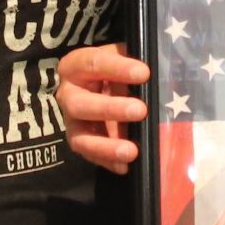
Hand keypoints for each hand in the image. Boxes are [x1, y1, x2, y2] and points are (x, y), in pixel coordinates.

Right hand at [59, 42, 149, 173]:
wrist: (101, 83)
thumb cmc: (114, 68)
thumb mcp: (121, 58)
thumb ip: (132, 63)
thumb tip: (157, 73)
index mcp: (75, 66)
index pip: (93, 63)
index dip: (117, 68)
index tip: (144, 73)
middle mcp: (68, 94)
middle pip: (81, 104)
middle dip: (110, 109)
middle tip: (140, 110)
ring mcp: (71, 121)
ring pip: (81, 137)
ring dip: (106, 145)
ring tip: (131, 151)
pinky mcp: (79, 141)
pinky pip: (90, 155)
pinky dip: (108, 161)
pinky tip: (125, 166)